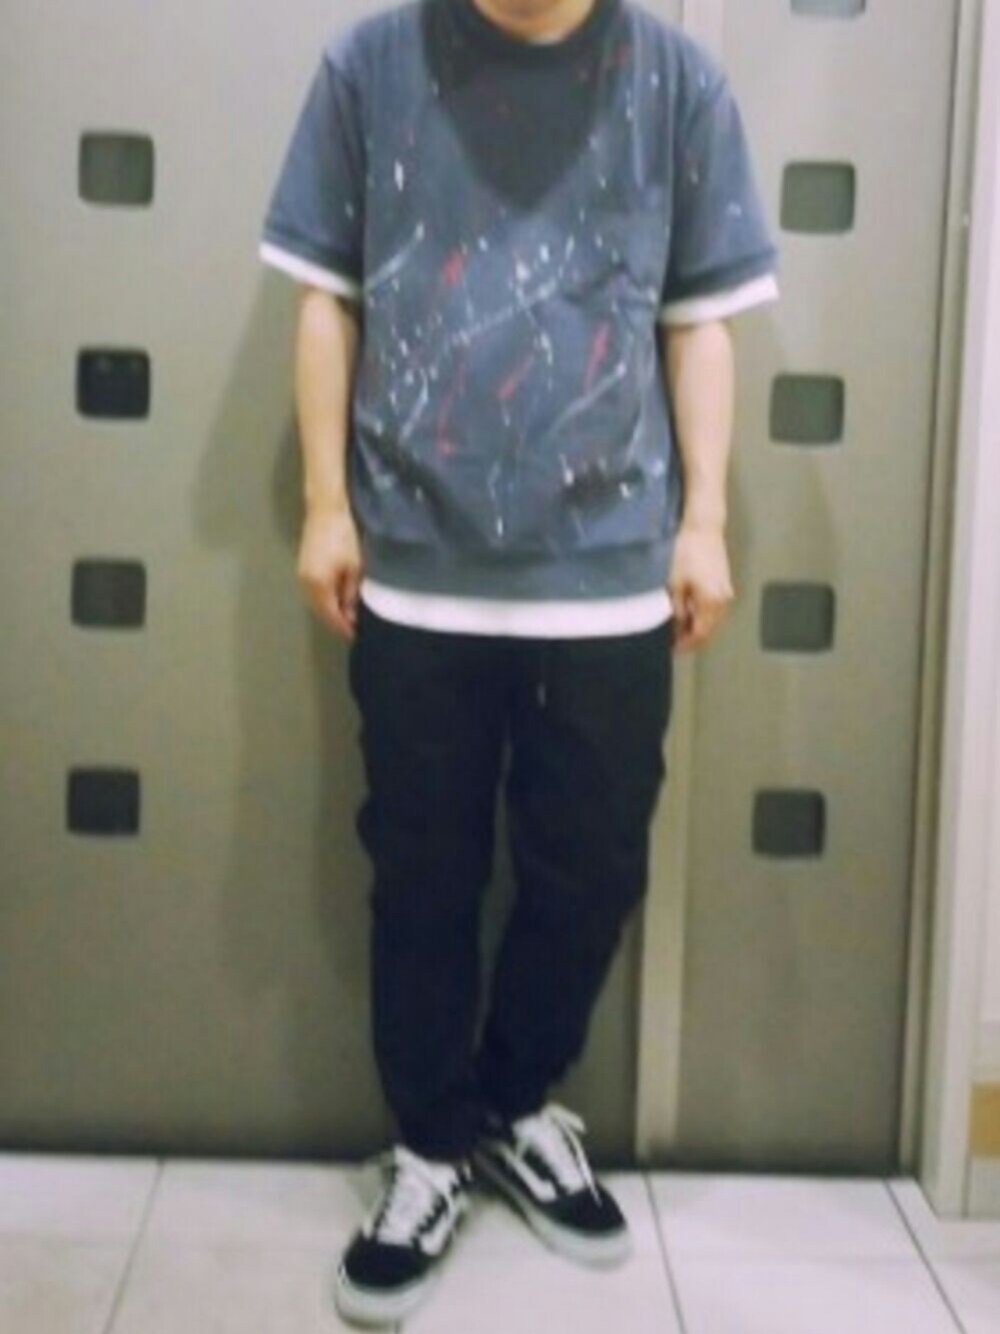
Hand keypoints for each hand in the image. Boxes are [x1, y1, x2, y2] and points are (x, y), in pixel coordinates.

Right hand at [296, 500, 362, 640]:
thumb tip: (351, 614)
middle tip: (354, 627)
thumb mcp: (354, 567)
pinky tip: (336, 599)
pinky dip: (324, 599)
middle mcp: (305, 584)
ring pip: (316, 603)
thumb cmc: (344, 537)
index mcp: (318, 586)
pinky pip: (313, 592)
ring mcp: (301, 576)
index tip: (357, 635)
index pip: (331, 616)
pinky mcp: (302, 568)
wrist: (326, 511)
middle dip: (337, 621)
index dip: (344, 627)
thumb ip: (351, 593)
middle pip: (321, 611)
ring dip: (330, 610)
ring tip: (348, 615)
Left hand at [667, 520, 734, 652]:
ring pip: (711, 618)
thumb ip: (677, 609)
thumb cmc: (687, 551)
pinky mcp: (723, 583)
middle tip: (672, 641)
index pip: (700, 633)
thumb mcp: (675, 582)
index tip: (671, 649)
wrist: (704, 526)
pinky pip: (713, 606)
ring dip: (696, 625)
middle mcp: (723, 599)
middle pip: (708, 628)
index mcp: (712, 601)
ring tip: (676, 627)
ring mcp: (725, 591)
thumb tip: (675, 626)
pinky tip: (687, 610)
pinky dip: (701, 613)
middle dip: (691, 637)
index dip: (686, 644)